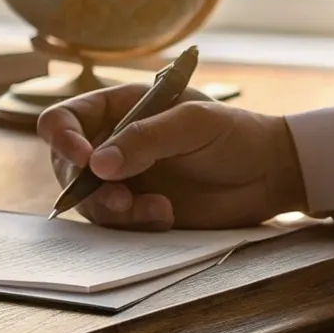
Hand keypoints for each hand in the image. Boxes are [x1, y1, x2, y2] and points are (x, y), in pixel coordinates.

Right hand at [36, 83, 307, 229]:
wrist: (270, 175)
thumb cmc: (233, 135)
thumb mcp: (192, 124)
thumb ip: (145, 139)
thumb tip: (98, 165)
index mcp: (116, 109)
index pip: (64, 119)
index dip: (63, 139)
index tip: (86, 161)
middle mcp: (110, 143)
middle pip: (66, 166)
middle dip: (87, 186)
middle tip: (121, 199)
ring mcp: (122, 180)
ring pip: (88, 200)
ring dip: (113, 210)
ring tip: (157, 211)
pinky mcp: (137, 210)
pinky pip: (115, 223)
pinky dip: (134, 223)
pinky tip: (166, 215)